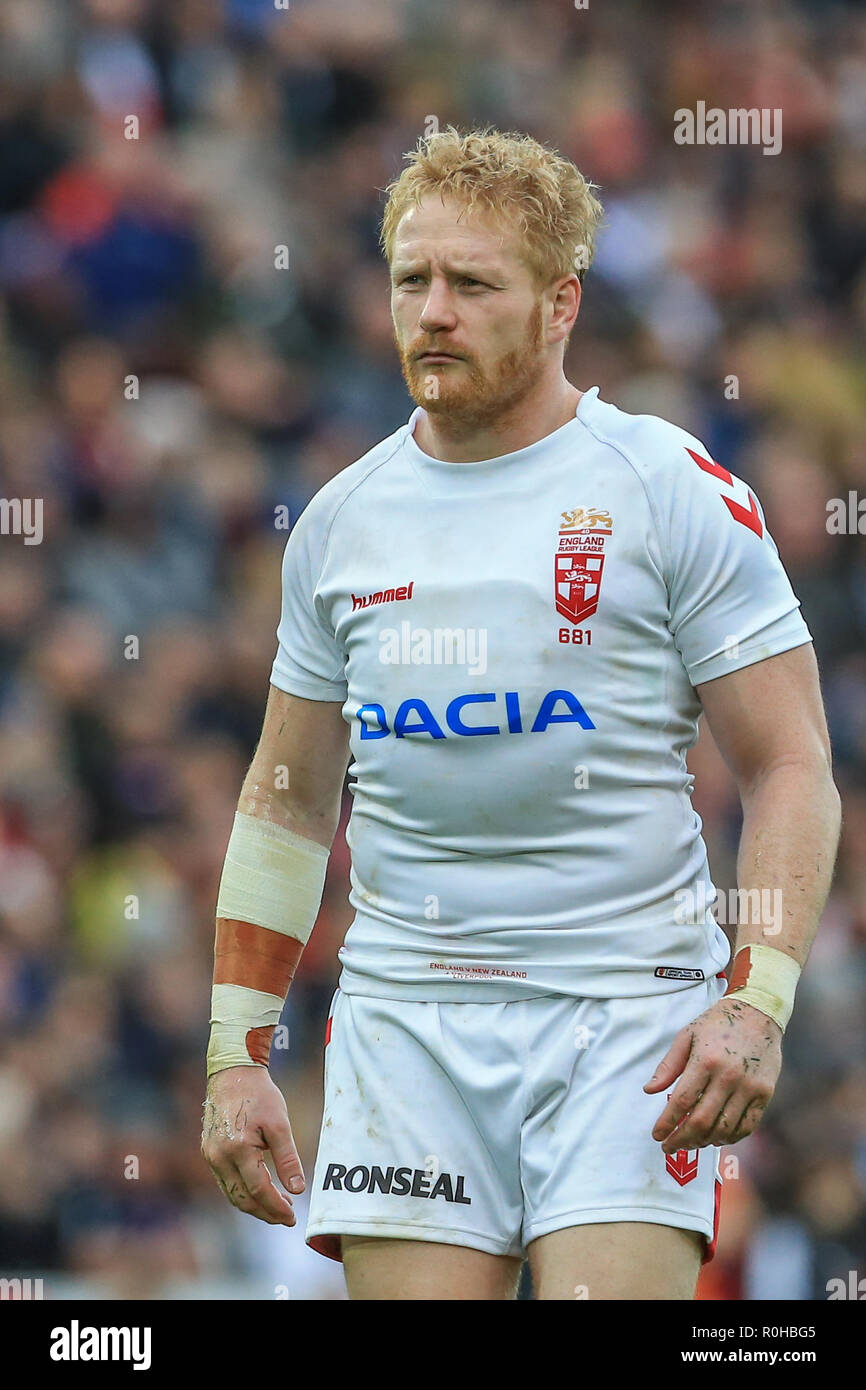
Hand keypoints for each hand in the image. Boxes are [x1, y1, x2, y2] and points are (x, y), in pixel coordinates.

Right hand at [201, 1065, 304, 1224]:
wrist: (233, 1073)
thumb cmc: (259, 1095)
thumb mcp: (279, 1124)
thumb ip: (288, 1159)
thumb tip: (297, 1189)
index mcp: (238, 1150)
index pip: (258, 1191)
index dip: (276, 1208)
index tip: (293, 1217)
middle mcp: (218, 1157)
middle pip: (242, 1199)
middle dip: (265, 1212)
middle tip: (287, 1216)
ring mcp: (210, 1155)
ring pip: (231, 1193)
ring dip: (254, 1204)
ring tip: (278, 1205)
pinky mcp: (208, 1151)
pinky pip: (225, 1181)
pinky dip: (242, 1191)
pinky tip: (259, 1188)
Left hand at [643, 996, 782, 1150]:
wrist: (758, 1012)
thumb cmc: (718, 1024)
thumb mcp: (687, 1036)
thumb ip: (668, 1066)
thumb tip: (649, 1091)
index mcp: (705, 1061)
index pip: (682, 1102)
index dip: (667, 1123)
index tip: (657, 1135)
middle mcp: (728, 1077)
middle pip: (702, 1121)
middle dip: (682, 1139)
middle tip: (670, 1146)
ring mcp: (749, 1087)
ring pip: (724, 1128)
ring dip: (704, 1142)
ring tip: (691, 1143)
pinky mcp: (765, 1093)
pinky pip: (748, 1126)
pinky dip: (731, 1138)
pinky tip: (717, 1138)